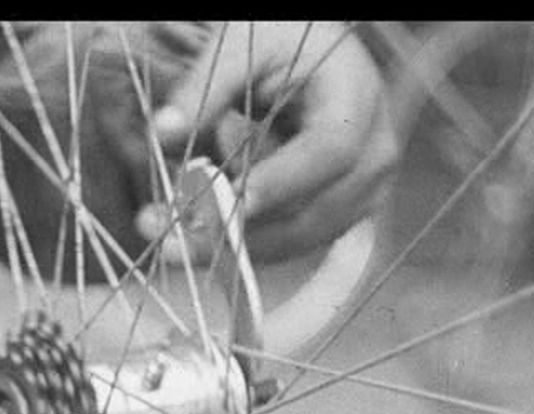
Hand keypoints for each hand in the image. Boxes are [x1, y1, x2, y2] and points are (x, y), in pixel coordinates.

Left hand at [139, 21, 396, 261]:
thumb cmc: (280, 45)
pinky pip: (287, 244)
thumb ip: (203, 90)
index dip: (282, 181)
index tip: (233, 201)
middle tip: (165, 234)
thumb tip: (162, 130)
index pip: (329, 150)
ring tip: (165, 237)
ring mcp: (360, 193)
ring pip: (295, 239)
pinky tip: (191, 239)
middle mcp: (371, 153)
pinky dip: (238, 247)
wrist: (312, 59)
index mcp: (356, 99)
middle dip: (236, 229)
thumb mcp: (242, 48)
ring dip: (228, 247)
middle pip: (311, 210)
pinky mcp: (337, 217)